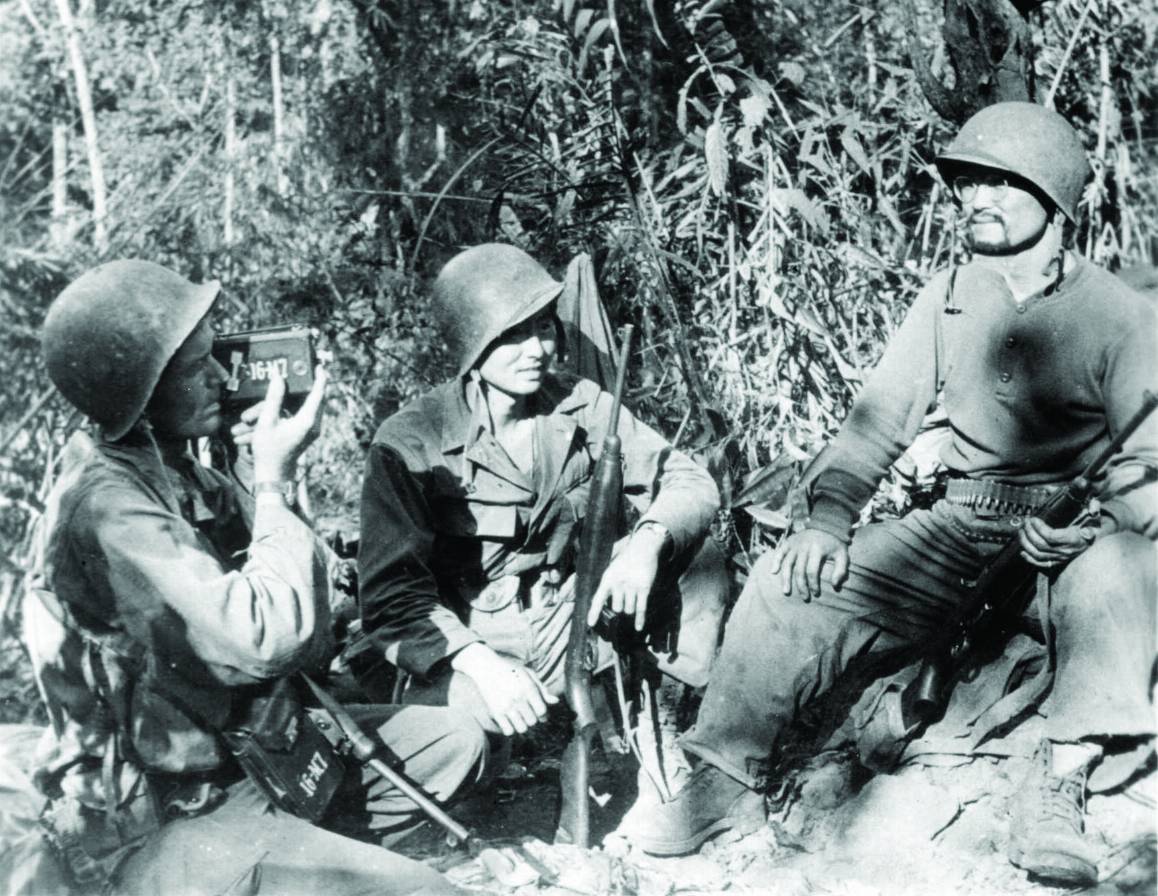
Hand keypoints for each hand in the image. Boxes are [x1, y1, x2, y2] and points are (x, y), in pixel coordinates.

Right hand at [233, 366, 327, 482]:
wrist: (272, 476)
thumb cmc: (269, 452)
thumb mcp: (267, 421)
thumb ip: (274, 397)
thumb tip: (279, 377)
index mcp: (308, 420)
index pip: (319, 393)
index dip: (320, 378)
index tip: (320, 366)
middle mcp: (312, 425)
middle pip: (306, 400)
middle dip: (284, 395)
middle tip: (280, 380)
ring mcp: (308, 431)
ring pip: (293, 411)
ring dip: (268, 412)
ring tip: (244, 421)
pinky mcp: (302, 434)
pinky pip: (290, 420)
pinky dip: (272, 420)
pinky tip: (249, 428)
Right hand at [451, 643, 557, 735]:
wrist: (486, 667)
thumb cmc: (510, 670)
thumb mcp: (528, 674)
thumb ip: (542, 689)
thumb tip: (556, 701)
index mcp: (528, 688)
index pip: (542, 711)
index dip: (543, 713)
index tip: (538, 710)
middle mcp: (518, 698)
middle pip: (533, 721)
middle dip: (533, 718)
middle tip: (527, 712)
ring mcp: (506, 706)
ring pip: (522, 729)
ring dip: (523, 725)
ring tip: (519, 717)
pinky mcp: (495, 712)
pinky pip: (508, 731)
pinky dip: (511, 729)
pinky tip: (510, 720)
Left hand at [586, 525, 665, 630]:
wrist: (642, 548)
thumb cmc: (626, 559)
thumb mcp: (611, 568)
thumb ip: (607, 584)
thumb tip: (602, 599)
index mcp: (607, 578)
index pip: (598, 599)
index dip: (594, 612)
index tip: (590, 624)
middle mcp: (618, 583)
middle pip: (616, 608)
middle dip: (619, 607)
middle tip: (623, 598)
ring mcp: (631, 586)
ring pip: (628, 610)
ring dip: (630, 608)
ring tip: (632, 596)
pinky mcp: (644, 588)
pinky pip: (641, 608)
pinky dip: (639, 619)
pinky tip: (638, 627)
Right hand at [770, 529, 848, 599]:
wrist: (826, 524)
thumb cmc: (835, 544)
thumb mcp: (843, 555)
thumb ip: (841, 571)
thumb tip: (835, 586)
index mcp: (817, 549)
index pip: (812, 571)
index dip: (813, 584)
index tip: (816, 593)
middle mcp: (804, 547)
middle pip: (799, 570)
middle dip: (801, 586)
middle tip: (805, 597)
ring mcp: (795, 544)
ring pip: (787, 563)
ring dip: (786, 579)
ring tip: (786, 592)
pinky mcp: (789, 542)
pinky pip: (779, 552)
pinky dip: (775, 561)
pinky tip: (773, 572)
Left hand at [1017, 516, 1097, 568]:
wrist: (1096, 542)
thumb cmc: (1092, 528)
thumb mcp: (1094, 517)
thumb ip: (1093, 509)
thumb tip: (1093, 506)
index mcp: (1074, 540)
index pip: (1051, 536)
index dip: (1039, 528)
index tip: (1033, 519)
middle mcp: (1066, 551)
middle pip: (1041, 545)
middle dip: (1029, 532)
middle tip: (1025, 522)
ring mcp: (1061, 558)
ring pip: (1038, 554)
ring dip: (1026, 543)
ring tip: (1021, 532)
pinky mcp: (1057, 563)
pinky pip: (1041, 564)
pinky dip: (1030, 559)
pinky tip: (1022, 551)